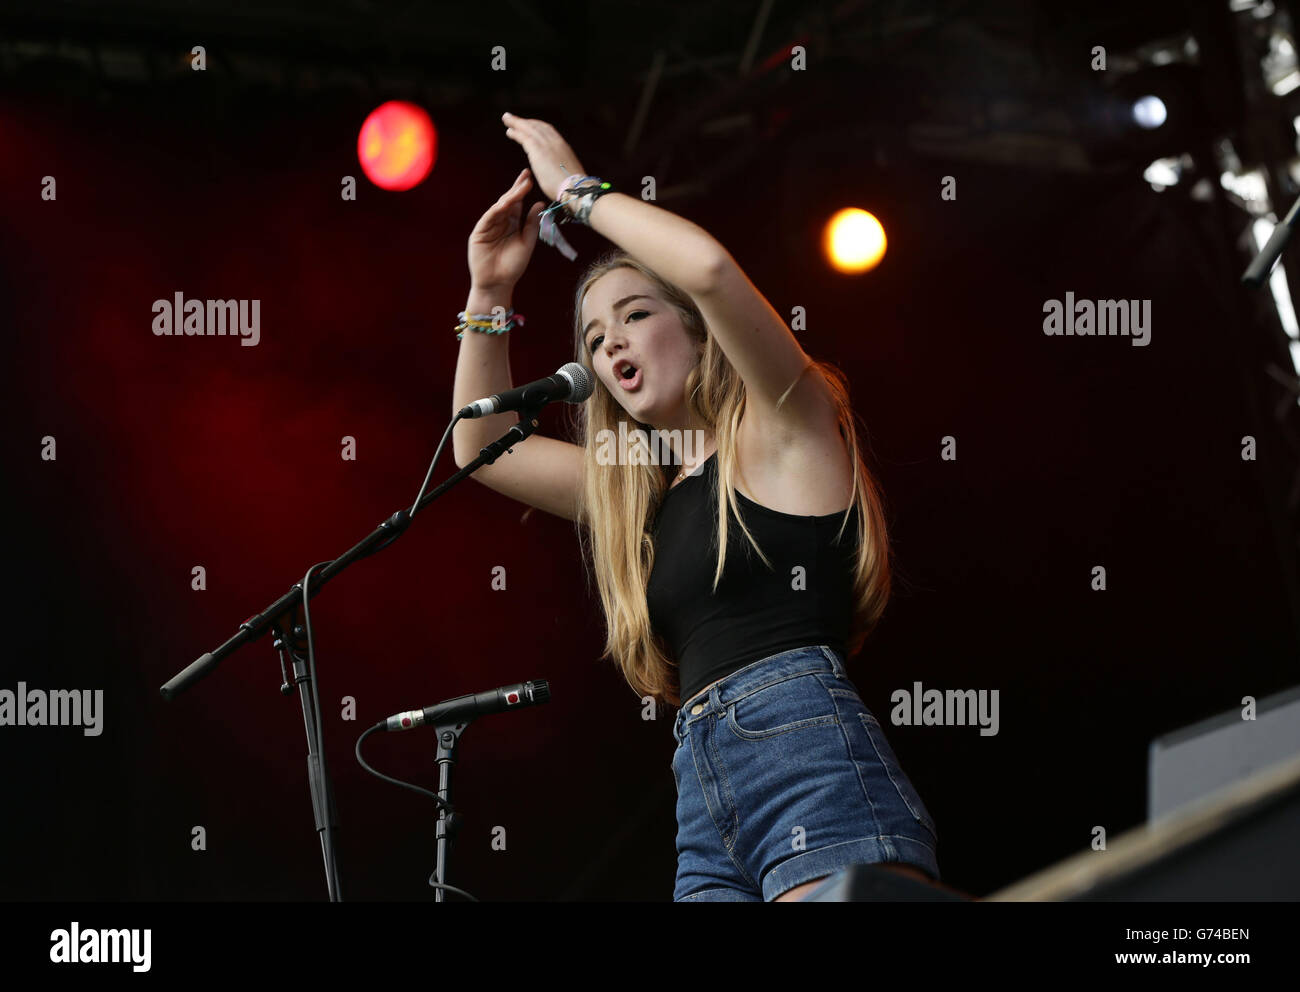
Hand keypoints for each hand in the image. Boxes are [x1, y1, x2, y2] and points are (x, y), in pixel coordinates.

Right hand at [467, 168, 544, 290]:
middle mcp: (500, 222)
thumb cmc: (513, 266)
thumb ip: (532, 224)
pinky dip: (497, 210)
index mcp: (512, 224)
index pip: (517, 203)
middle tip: (526, 176)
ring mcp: (488, 226)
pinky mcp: (479, 233)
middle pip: (508, 201)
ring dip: (509, 197)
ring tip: (521, 188)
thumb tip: (540, 204)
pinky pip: (488, 218)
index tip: (530, 178)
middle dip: (517, 189)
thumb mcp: (527, 243)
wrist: (498, 284)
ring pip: (499, 208)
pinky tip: (506, 203)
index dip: (522, 191)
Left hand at [501, 112, 586, 202]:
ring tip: (507, 119)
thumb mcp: (569, 173)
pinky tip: (509, 131)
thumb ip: (562, 169)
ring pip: (529, 129)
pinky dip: (516, 132)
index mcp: (563, 147)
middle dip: (526, 121)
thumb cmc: (573, 187)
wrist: (575, 188)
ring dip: (517, 123)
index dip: (538, 126)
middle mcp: (555, 142)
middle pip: (538, 126)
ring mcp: (547, 144)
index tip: (530, 125)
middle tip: (514, 119)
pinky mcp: (538, 149)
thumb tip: (561, 174)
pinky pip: (524, 137)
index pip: (549, 131)